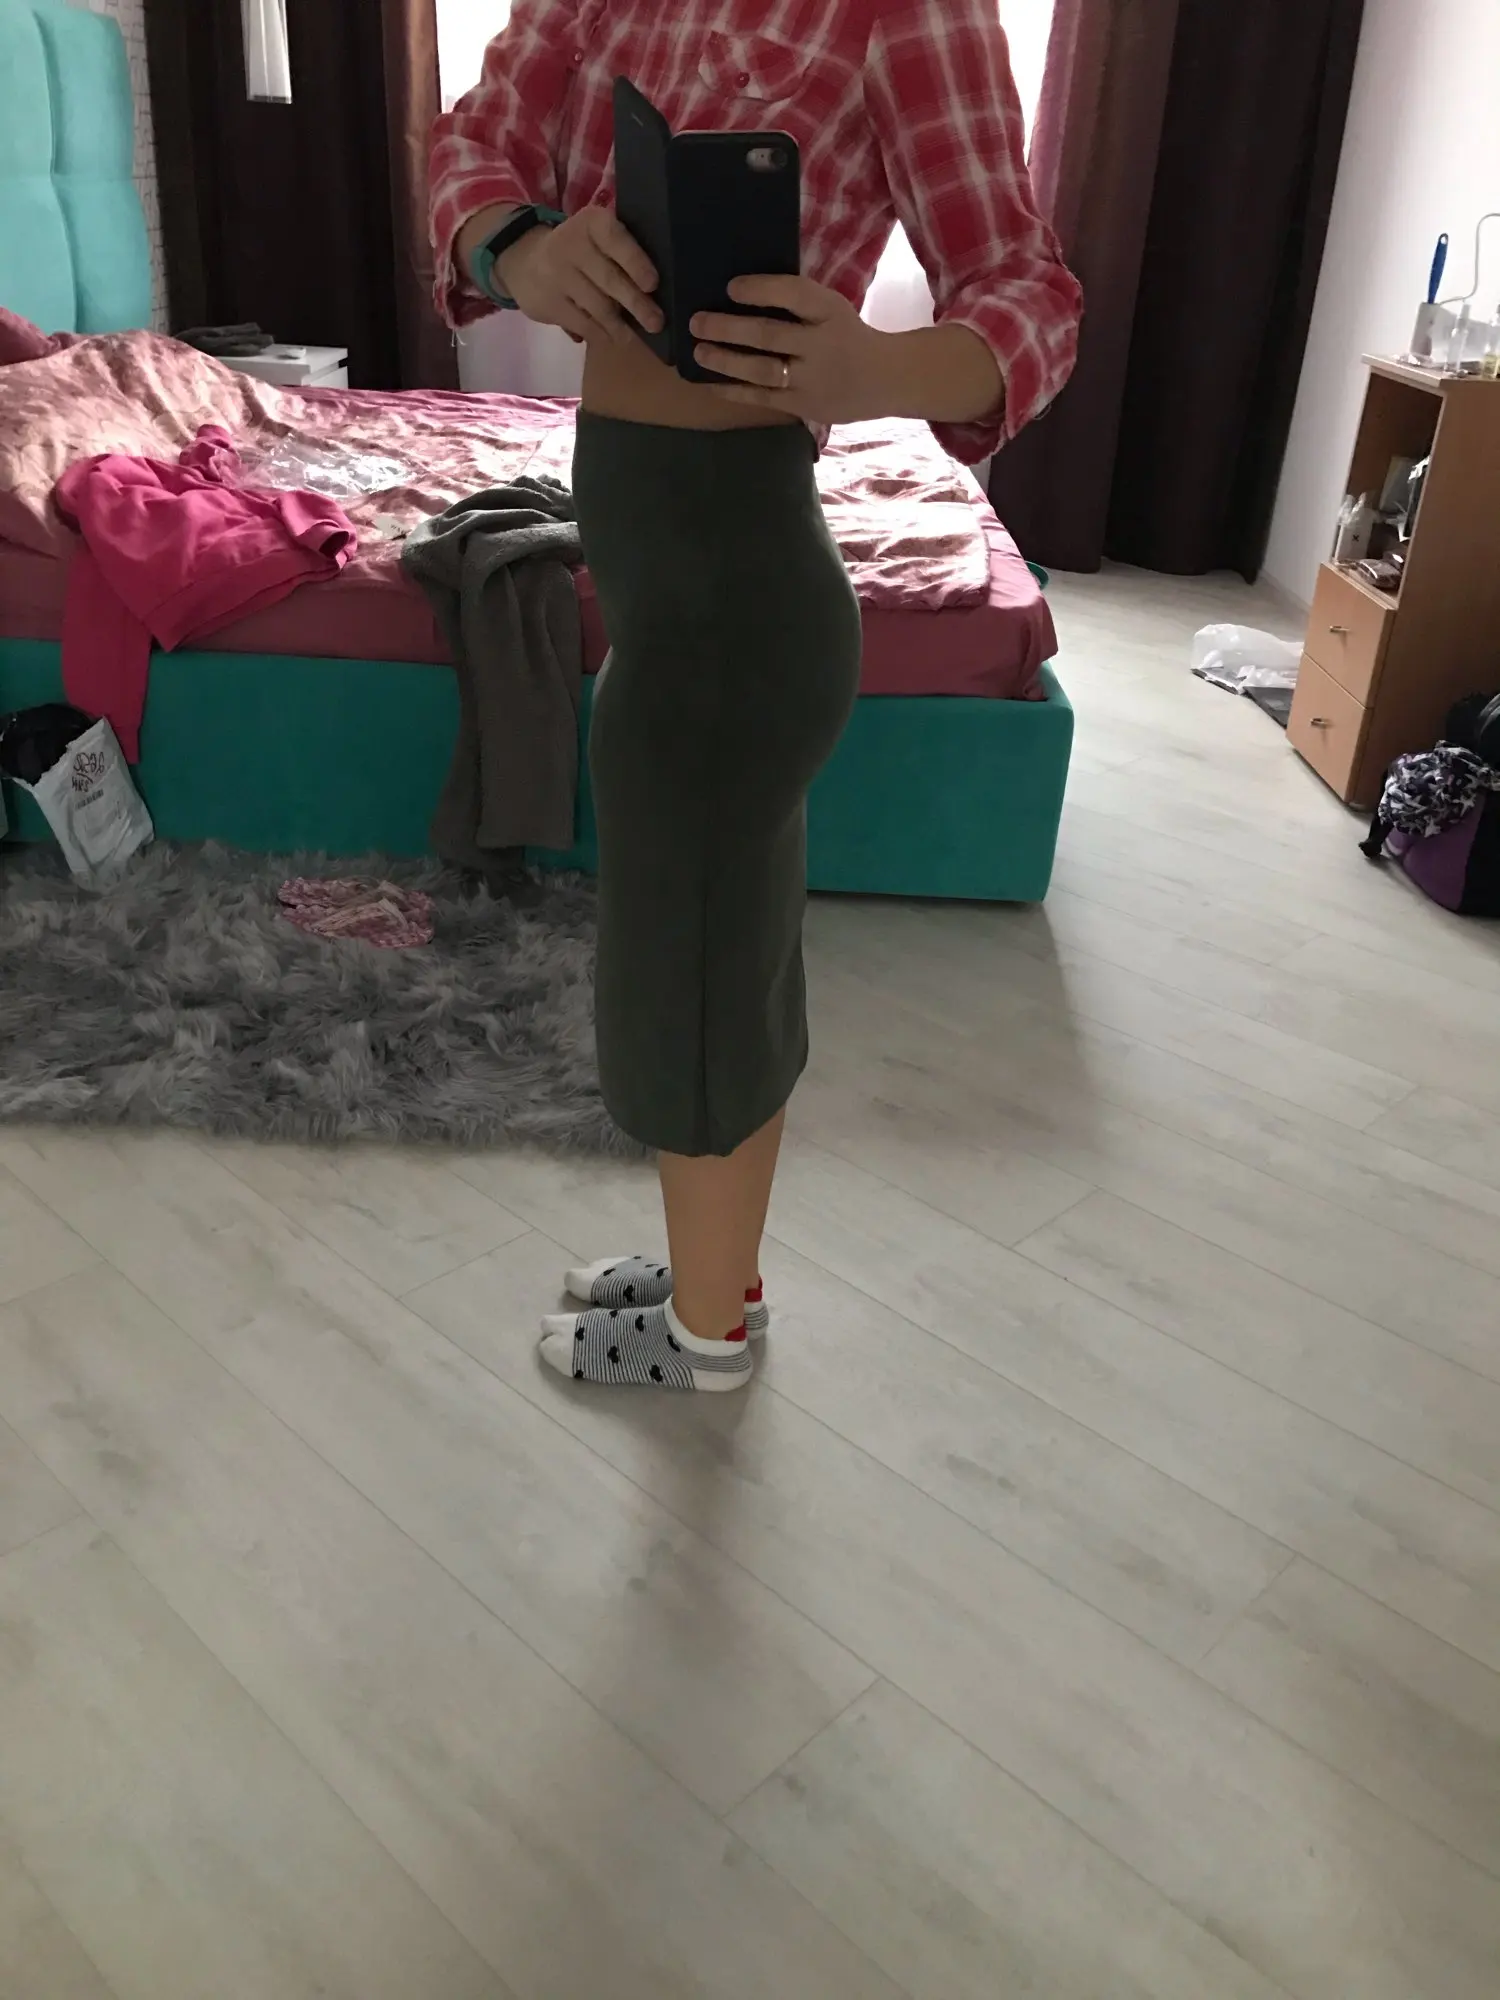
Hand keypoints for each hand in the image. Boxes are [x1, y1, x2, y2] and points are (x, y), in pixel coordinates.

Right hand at [498, 207, 662, 347]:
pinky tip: (611, 338)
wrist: (525, 261)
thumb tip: (653, 294)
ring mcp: (557, 275)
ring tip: (633, 336)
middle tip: (656, 322)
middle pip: (609, 278)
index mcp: (591, 223)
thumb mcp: (595, 238)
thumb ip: (620, 253)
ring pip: (598, 306)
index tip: (653, 284)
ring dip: (620, 326)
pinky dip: (600, 334)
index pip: (615, 239)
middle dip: (636, 303)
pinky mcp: (549, 303)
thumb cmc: (578, 252)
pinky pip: (583, 324)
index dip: (635, 262)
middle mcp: (571, 244)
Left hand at [690, 277, 893, 421]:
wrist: (884, 379)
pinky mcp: (804, 405)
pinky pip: (762, 398)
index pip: (794, 294)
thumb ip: (797, 301)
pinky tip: (710, 382)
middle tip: (697, 321)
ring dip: (726, 361)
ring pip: (762, 370)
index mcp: (830, 311)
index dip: (761, 290)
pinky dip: (734, 390)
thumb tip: (739, 291)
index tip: (731, 286)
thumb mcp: (831, 309)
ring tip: (699, 351)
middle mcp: (821, 345)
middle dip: (729, 328)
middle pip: (770, 334)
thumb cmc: (846, 335)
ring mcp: (812, 379)